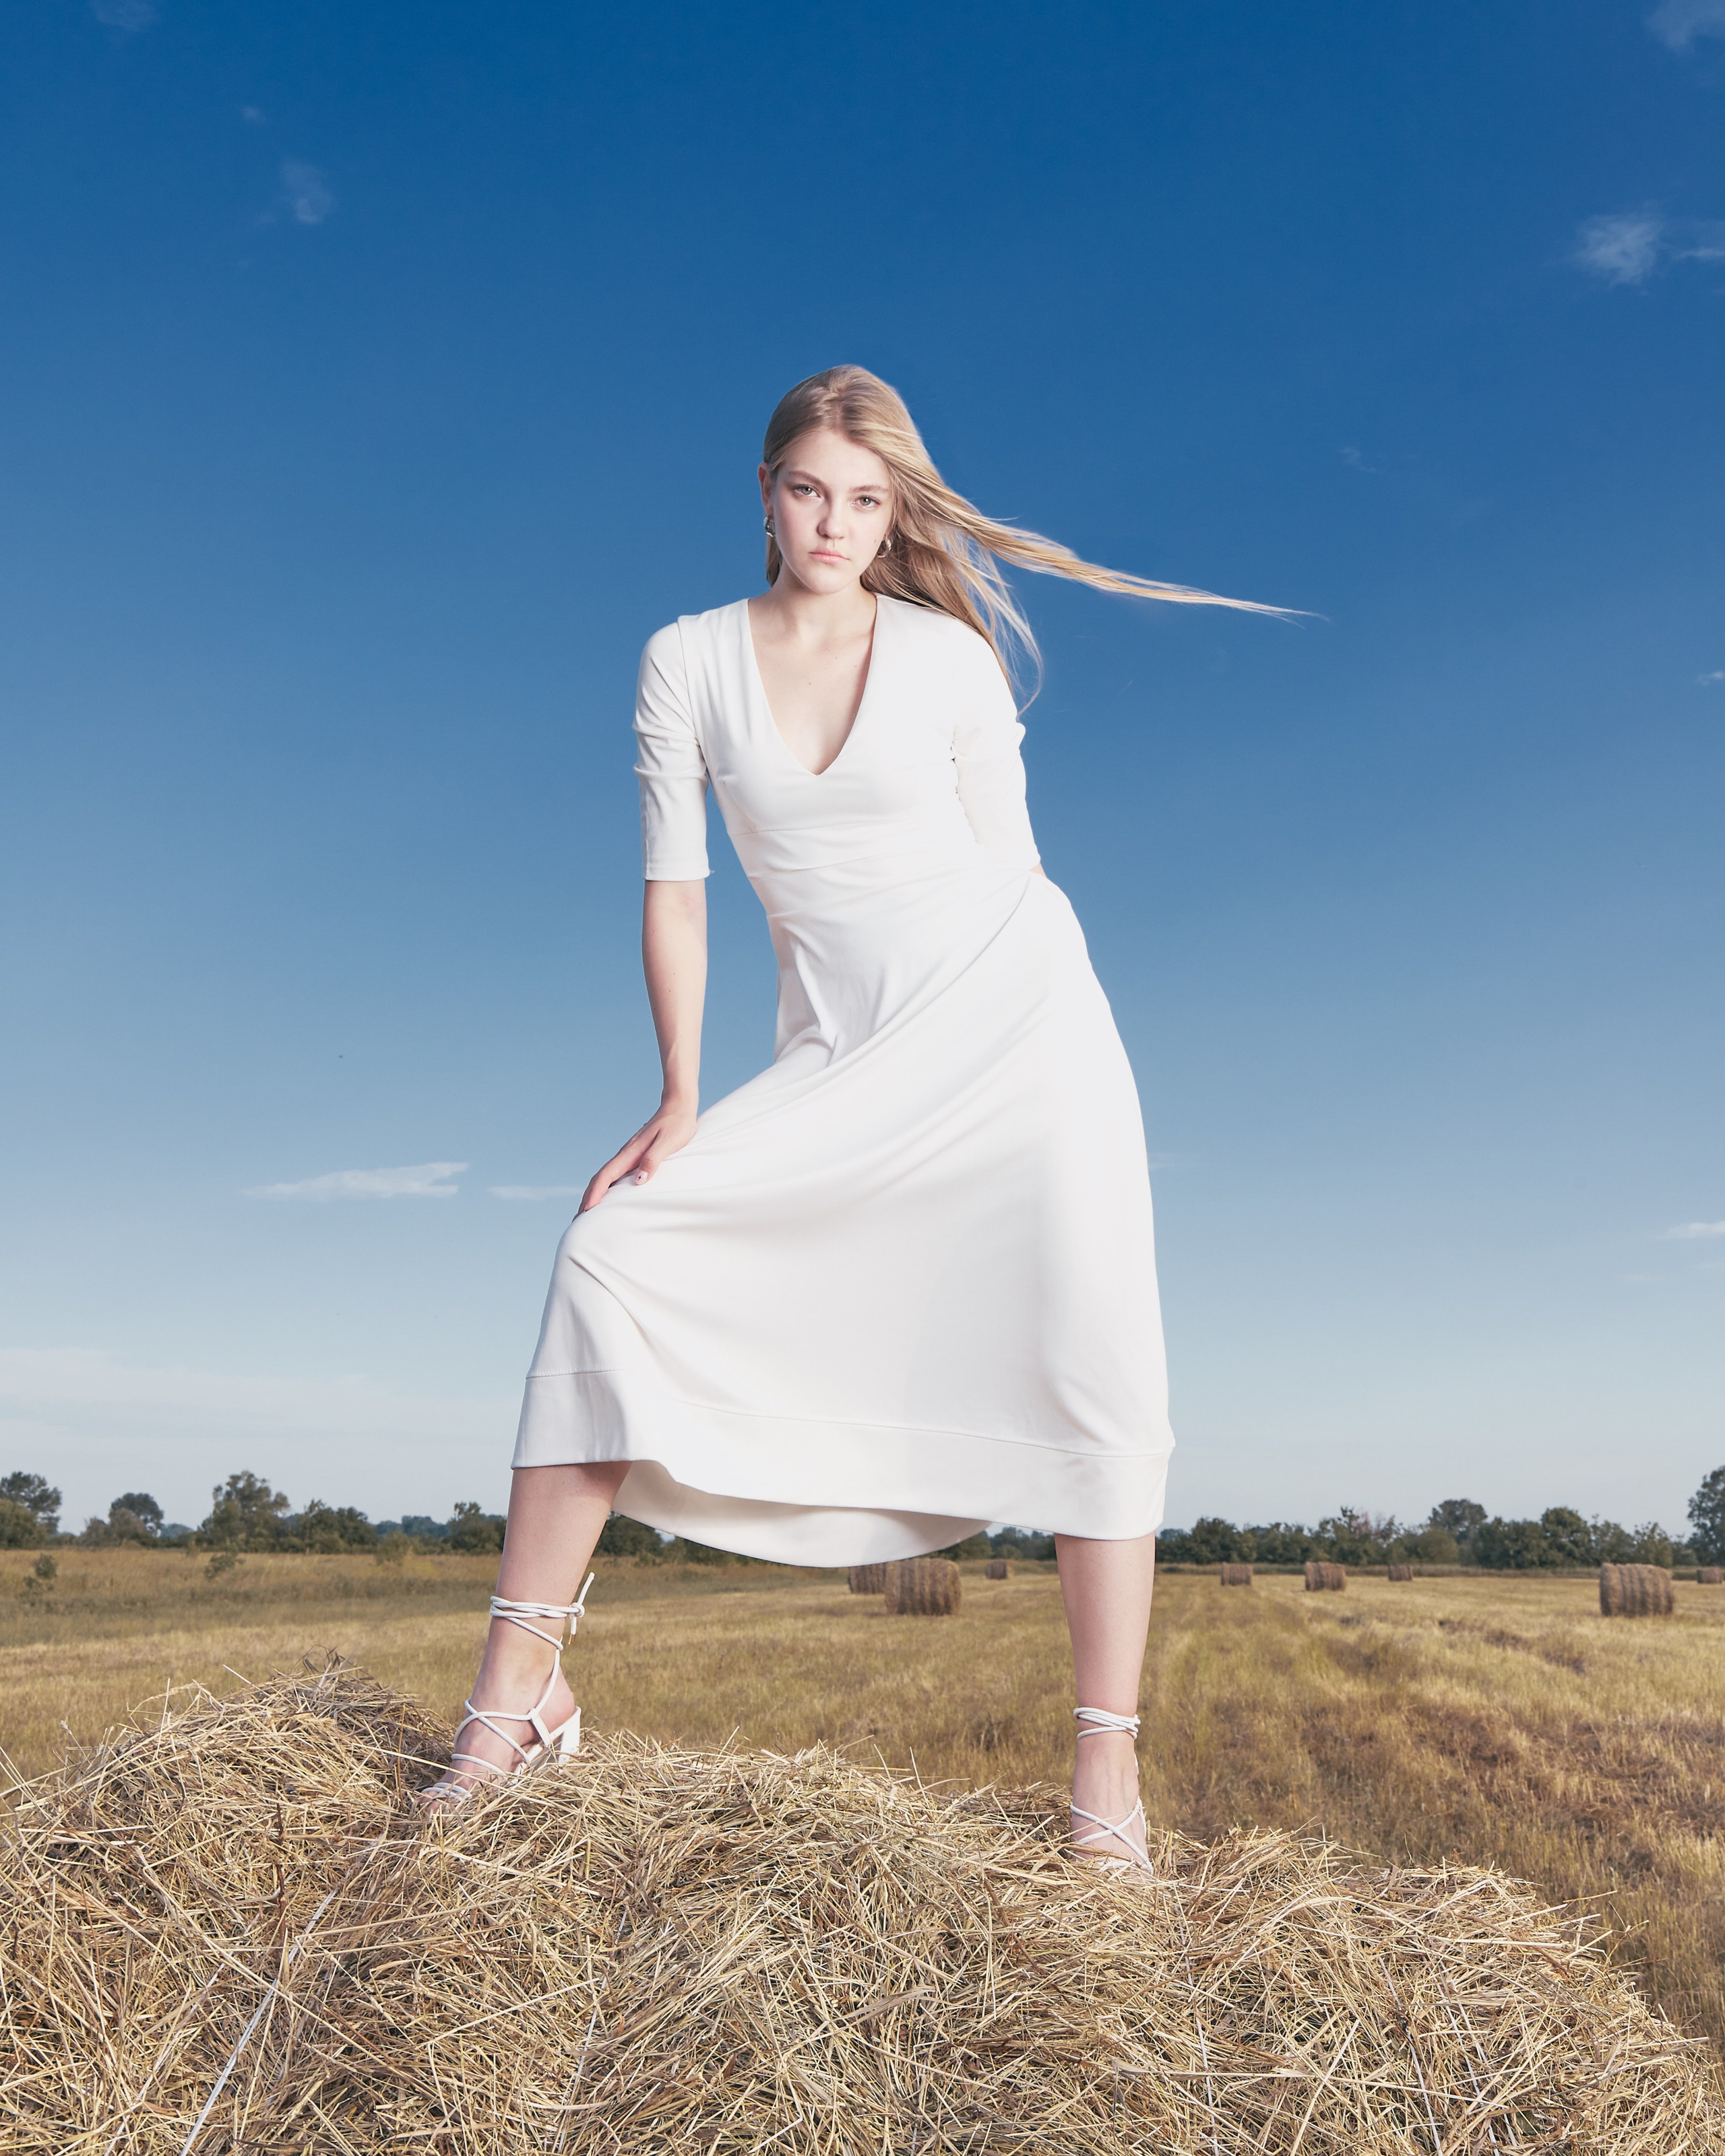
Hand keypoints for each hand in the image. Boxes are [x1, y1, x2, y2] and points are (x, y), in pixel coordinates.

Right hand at [580, 1098, 698, 1211]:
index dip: (595, 1194)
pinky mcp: (635, 1156)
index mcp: (630, 1153)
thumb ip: (653, 1160)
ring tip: (588, 1212)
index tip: (586, 1211)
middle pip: (600, 1178)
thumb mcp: (668, 1143)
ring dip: (594, 1193)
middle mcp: (625, 1155)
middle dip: (588, 1198)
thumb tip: (638, 1181)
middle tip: (578, 1219)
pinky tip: (608, 1195)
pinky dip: (606, 1187)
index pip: (606, 1176)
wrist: (678, 1107)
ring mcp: (628, 1155)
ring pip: (606, 1177)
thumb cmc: (677, 1125)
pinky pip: (615, 1174)